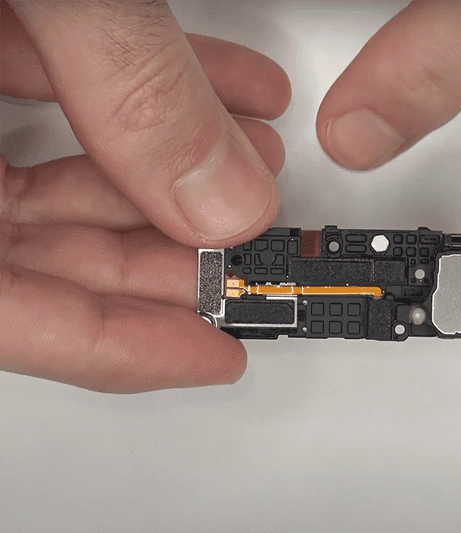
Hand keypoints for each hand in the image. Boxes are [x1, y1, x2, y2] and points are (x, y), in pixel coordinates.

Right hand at [0, 0, 289, 391]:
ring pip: (62, 175)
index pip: (13, 317)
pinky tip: (223, 91)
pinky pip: (62, 94)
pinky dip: (146, 96)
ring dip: (175, 171)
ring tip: (259, 163)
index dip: (121, 349)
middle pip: (52, 253)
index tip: (217, 353)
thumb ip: (129, 92)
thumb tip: (226, 198)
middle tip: (254, 255)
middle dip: (171, 252)